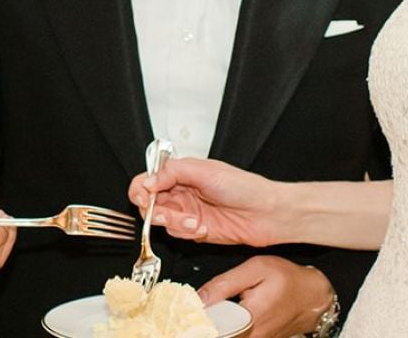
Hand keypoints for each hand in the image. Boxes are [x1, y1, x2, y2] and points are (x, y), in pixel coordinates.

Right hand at [129, 157, 283, 246]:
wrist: (266, 213)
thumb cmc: (244, 186)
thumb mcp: (206, 171)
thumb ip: (174, 172)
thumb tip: (148, 181)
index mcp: (182, 172)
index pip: (149, 179)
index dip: (141, 189)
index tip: (145, 197)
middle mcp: (182, 192)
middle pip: (150, 203)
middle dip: (156, 211)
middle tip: (167, 215)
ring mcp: (187, 212)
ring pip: (162, 222)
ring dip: (174, 223)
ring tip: (193, 221)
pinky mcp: (194, 231)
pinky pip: (177, 236)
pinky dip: (185, 233)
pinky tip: (201, 228)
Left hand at [198, 256, 334, 337]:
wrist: (312, 296)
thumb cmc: (287, 279)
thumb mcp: (256, 269)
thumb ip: (225, 283)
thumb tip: (199, 298)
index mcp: (248, 319)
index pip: (211, 330)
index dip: (195, 321)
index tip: (184, 311)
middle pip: (217, 335)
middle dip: (202, 324)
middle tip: (192, 310)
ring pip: (225, 336)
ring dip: (212, 327)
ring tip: (207, 312)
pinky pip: (235, 336)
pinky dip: (224, 328)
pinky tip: (221, 317)